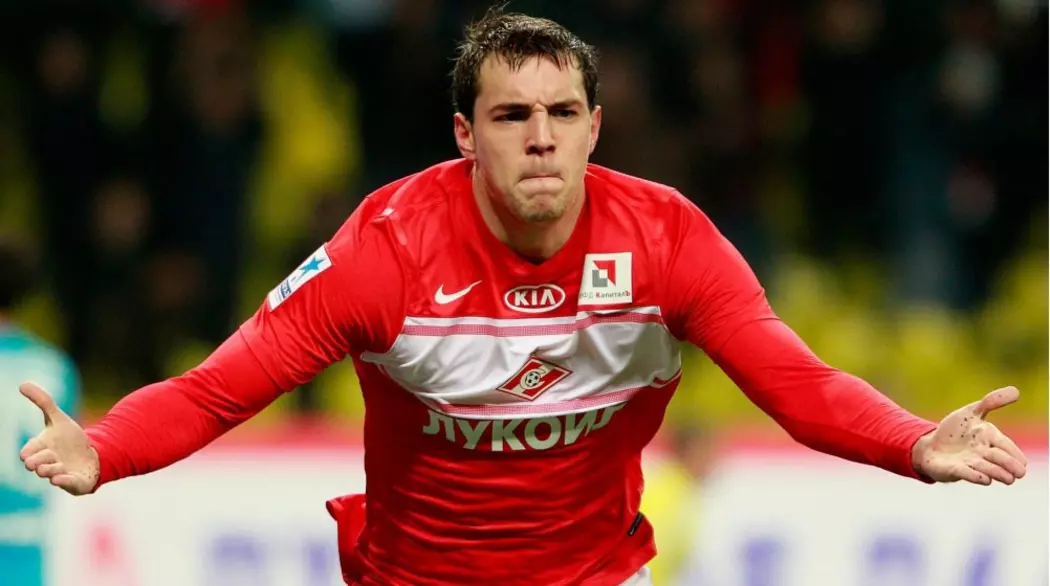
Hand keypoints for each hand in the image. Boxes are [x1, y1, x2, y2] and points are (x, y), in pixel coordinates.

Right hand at [18, 381, 99, 494]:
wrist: (92, 456)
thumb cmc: (70, 439)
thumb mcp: (58, 418)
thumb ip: (43, 402)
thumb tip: (22, 383)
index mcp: (41, 450)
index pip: (26, 453)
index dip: (30, 450)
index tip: (41, 445)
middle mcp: (47, 463)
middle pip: (33, 465)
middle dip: (41, 460)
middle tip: (52, 455)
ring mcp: (59, 474)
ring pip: (48, 475)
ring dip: (52, 469)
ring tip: (62, 464)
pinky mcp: (74, 483)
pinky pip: (66, 485)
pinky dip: (63, 481)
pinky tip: (62, 477)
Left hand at [912, 386, 1027, 484]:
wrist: (931, 446)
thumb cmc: (955, 431)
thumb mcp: (970, 412)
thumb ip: (990, 402)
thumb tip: (1016, 390)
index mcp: (990, 439)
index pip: (1008, 447)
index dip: (1015, 454)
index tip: (1022, 462)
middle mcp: (983, 454)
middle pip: (1002, 460)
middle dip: (1009, 464)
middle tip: (1018, 472)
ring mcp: (970, 463)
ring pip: (989, 470)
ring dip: (997, 472)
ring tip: (1007, 478)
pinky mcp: (955, 470)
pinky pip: (968, 474)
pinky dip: (977, 476)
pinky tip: (985, 479)